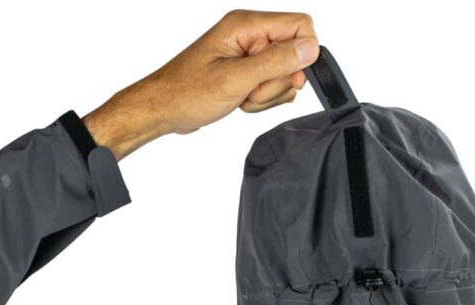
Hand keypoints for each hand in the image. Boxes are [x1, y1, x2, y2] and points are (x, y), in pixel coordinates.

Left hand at [83, 10, 318, 160]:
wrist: (165, 108)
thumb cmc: (188, 92)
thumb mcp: (235, 78)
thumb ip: (275, 62)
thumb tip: (310, 49)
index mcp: (246, 25)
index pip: (300, 25)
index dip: (302, 55)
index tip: (287, 78)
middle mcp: (250, 35)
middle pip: (294, 55)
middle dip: (278, 82)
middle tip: (251, 90)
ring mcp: (249, 54)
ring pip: (284, 75)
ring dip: (268, 95)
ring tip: (242, 96)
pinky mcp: (248, 72)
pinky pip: (272, 87)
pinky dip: (261, 100)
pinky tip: (241, 101)